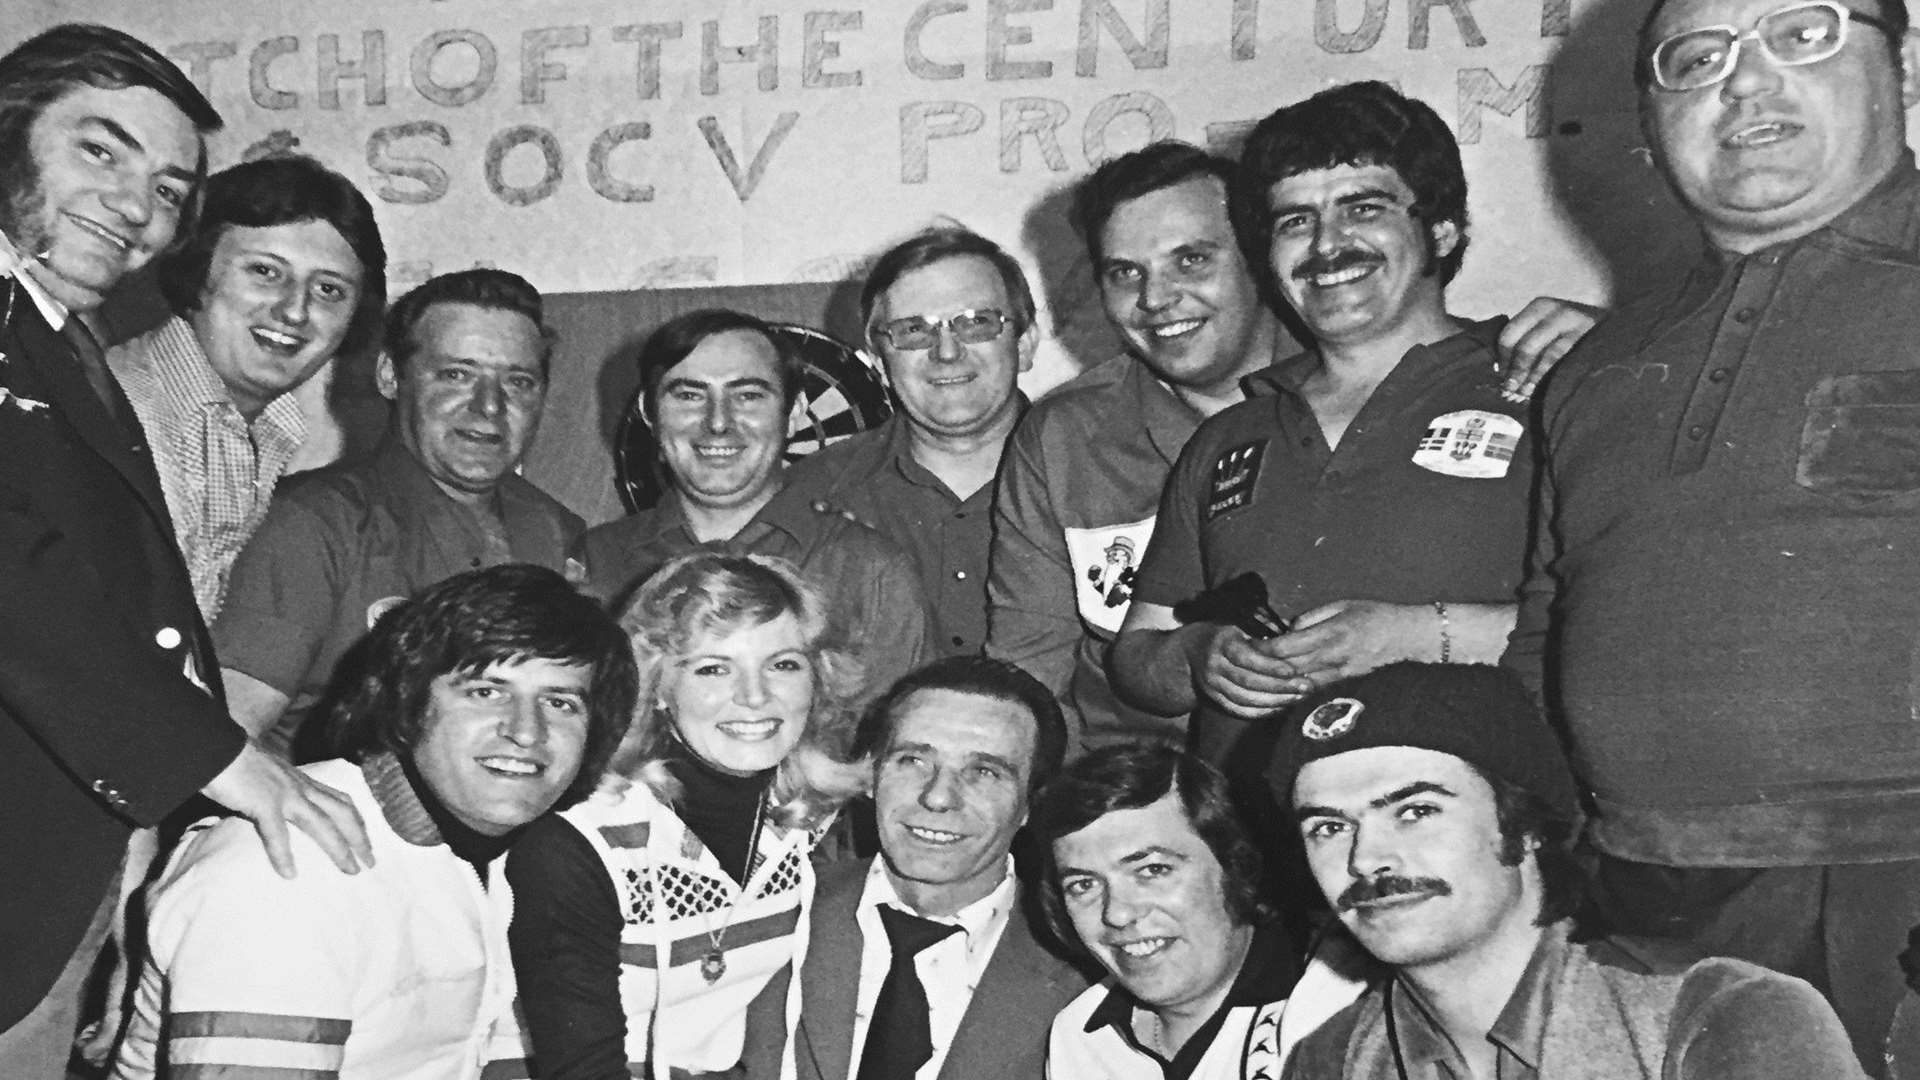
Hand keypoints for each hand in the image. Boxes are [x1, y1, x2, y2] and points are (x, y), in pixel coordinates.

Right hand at [200, 742, 373, 877]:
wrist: (214, 747)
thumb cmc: (234, 761)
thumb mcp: (267, 777)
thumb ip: (276, 792)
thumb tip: (273, 812)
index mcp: (301, 781)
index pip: (340, 800)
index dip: (357, 820)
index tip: (367, 840)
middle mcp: (300, 786)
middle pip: (342, 813)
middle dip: (360, 838)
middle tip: (371, 862)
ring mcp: (284, 794)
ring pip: (322, 824)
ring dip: (339, 848)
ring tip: (350, 870)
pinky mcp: (263, 802)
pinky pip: (277, 833)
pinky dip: (283, 855)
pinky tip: (289, 873)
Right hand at [1188, 623, 1308, 719]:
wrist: (1191, 650)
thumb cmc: (1225, 634)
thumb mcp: (1239, 624)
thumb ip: (1263, 631)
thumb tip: (1296, 634)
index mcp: (1221, 641)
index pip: (1246, 657)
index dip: (1270, 666)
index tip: (1293, 670)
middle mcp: (1214, 664)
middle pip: (1247, 681)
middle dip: (1280, 686)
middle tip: (1306, 686)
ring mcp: (1211, 684)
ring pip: (1244, 699)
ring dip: (1274, 701)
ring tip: (1298, 698)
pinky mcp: (1213, 698)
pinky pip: (1238, 710)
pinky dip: (1261, 712)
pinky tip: (1280, 708)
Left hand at [1260, 600, 1432, 693]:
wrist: (1411, 640)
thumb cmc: (1377, 617)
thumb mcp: (1344, 605)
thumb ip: (1312, 616)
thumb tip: (1288, 628)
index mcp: (1332, 634)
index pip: (1287, 647)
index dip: (1264, 648)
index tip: (1250, 644)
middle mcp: (1334, 659)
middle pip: (1288, 669)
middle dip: (1264, 668)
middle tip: (1245, 663)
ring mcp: (1340, 677)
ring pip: (1298, 686)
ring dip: (1276, 684)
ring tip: (1257, 677)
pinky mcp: (1345, 688)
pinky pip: (1313, 694)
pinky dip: (1294, 694)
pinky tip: (1280, 691)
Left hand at [1496, 296, 1602, 401]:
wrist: (1621, 326)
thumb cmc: (1575, 332)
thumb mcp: (1549, 327)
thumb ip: (1527, 341)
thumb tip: (1500, 370)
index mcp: (1540, 307)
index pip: (1509, 334)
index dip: (1502, 359)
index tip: (1500, 377)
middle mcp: (1556, 310)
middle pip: (1524, 346)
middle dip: (1514, 372)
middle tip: (1509, 391)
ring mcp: (1576, 322)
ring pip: (1545, 355)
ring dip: (1531, 379)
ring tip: (1523, 395)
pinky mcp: (1592, 336)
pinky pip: (1565, 360)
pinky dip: (1551, 377)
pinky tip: (1544, 390)